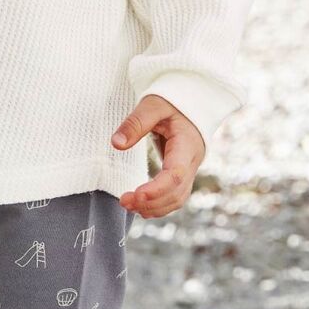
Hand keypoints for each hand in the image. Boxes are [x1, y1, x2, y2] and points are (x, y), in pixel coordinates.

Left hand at [110, 95, 204, 217]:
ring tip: (128, 205)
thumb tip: (116, 144)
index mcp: (187, 144)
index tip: (135, 195)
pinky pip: (175, 196)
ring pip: (178, 198)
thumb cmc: (171, 101)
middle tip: (123, 201)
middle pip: (177, 192)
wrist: (191, 102)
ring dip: (155, 208)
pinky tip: (141, 207)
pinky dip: (160, 205)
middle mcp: (192, 161)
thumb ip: (135, 123)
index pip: (176, 175)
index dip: (157, 189)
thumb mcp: (152, 105)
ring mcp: (190, 169)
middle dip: (151, 202)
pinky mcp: (183, 173)